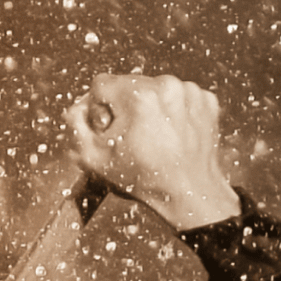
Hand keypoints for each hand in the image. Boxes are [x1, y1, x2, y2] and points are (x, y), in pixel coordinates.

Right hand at [63, 74, 238, 231]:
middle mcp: (166, 85)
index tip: (110, 130)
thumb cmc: (144, 180)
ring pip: (156, 90)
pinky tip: (173, 136)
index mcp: (137, 95)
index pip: (102, 84)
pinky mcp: (206, 100)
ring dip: (151, 109)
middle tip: (135, 138)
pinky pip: (180, 97)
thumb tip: (75, 109)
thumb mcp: (96, 160)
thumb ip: (76, 128)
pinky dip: (175, 113)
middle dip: (126, 108)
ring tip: (157, 139)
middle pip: (130, 85)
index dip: (99, 109)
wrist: (190, 195)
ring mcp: (189, 92)